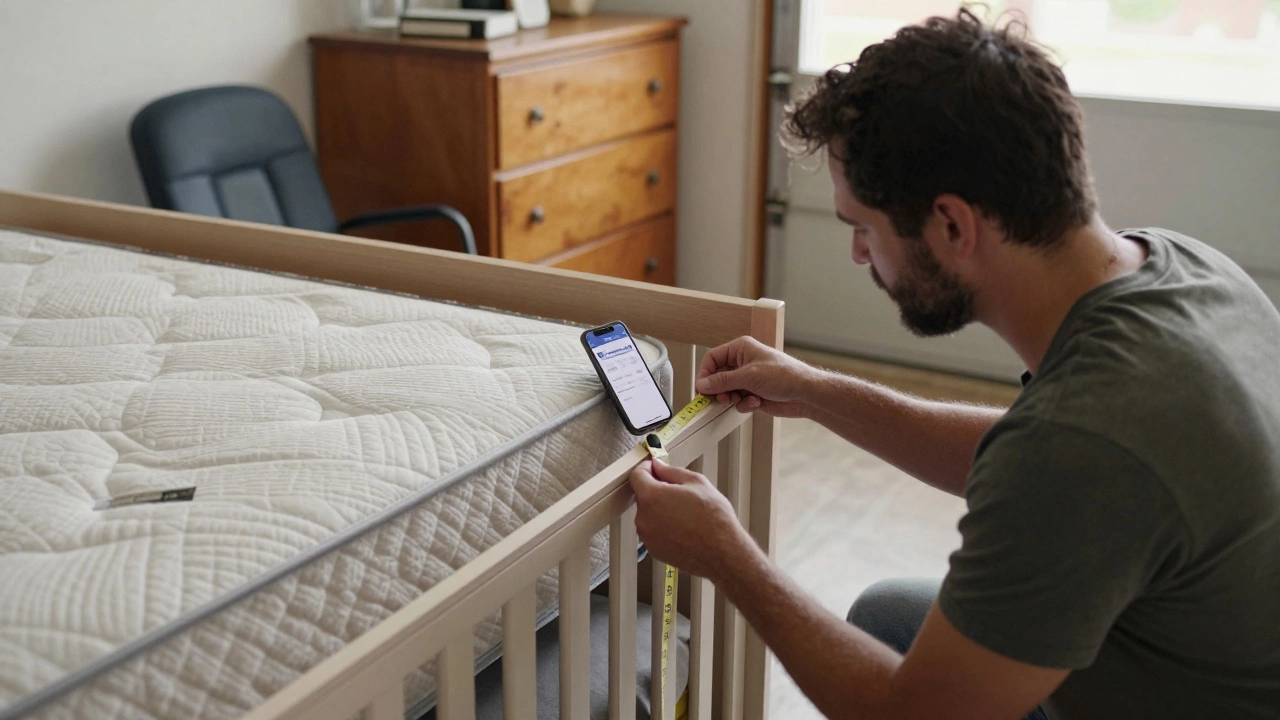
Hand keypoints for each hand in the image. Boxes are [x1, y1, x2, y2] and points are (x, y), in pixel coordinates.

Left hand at [629, 459, 753, 582]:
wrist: (723, 553)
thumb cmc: (714, 520)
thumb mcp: (697, 483)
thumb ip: (671, 471)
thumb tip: (659, 466)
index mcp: (652, 497)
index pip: (637, 475)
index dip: (646, 468)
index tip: (654, 467)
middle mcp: (644, 518)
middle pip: (643, 495)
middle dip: (657, 490)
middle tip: (680, 493)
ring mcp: (647, 536)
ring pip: (649, 514)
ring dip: (661, 510)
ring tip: (686, 513)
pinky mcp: (654, 550)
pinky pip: (654, 531)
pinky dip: (664, 527)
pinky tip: (683, 527)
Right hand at [695, 336, 820, 417]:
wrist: (805, 394)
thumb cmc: (784, 375)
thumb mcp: (749, 376)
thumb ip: (723, 381)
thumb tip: (702, 384)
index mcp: (741, 349)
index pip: (712, 358)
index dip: (705, 374)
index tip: (702, 389)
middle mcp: (742, 362)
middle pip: (717, 377)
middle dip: (719, 389)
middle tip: (722, 399)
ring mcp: (747, 379)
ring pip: (726, 391)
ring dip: (732, 398)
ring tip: (741, 400)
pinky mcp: (753, 393)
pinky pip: (737, 401)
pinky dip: (743, 404)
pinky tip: (756, 403)